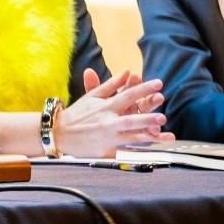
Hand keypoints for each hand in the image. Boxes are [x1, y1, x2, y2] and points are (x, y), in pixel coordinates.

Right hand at [51, 69, 170, 157]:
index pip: (128, 95)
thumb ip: (112, 84)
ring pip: (132, 138)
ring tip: (164, 135)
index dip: (144, 88)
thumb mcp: (92, 96)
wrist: (59, 133)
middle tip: (162, 116)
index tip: (159, 83)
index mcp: (106, 106)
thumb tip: (127, 71)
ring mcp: (109, 138)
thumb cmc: (77, 114)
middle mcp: (108, 122)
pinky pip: (127, 151)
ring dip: (149, 136)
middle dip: (147, 118)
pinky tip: (153, 150)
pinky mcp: (108, 151)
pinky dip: (141, 150)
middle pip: (131, 120)